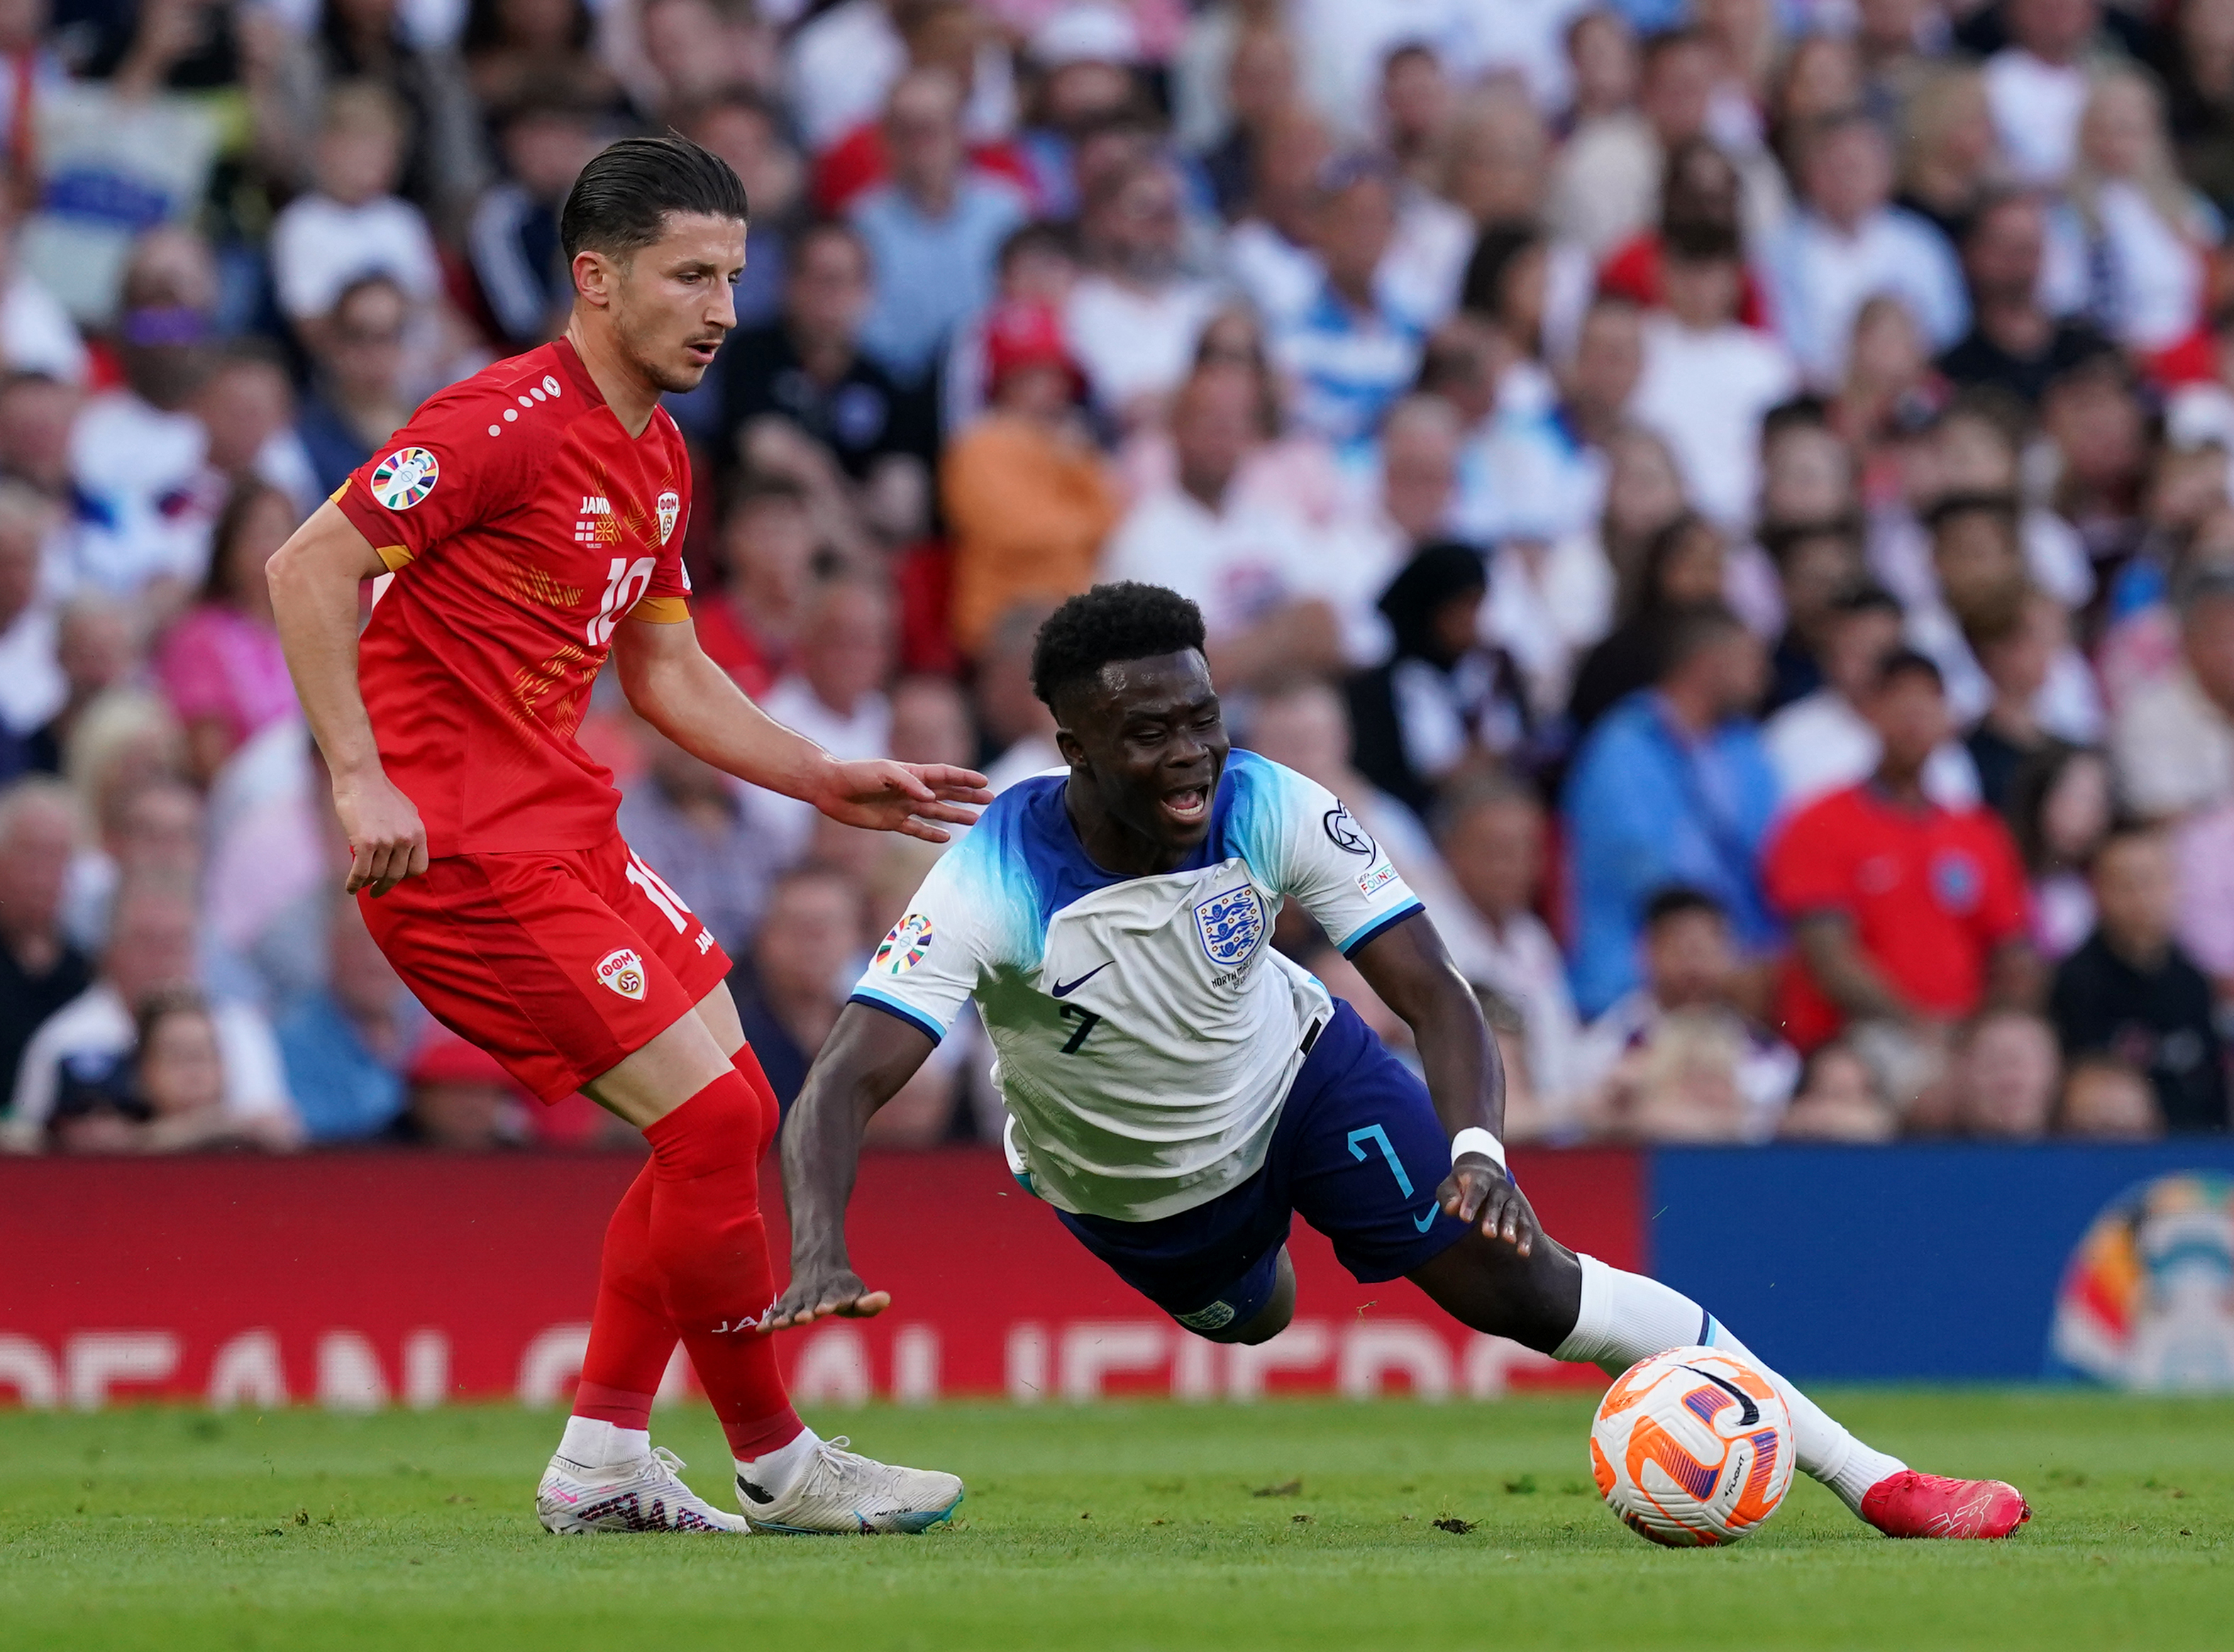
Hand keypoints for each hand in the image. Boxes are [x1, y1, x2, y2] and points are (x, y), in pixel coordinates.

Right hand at [331, 767, 428, 895]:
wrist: (360, 778)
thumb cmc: (380, 793)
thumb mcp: (408, 812)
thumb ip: (410, 832)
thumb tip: (407, 850)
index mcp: (418, 832)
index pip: (418, 867)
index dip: (405, 877)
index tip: (395, 879)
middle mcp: (406, 839)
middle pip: (397, 875)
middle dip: (385, 887)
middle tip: (377, 892)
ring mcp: (387, 842)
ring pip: (377, 874)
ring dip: (367, 884)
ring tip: (360, 886)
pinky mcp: (366, 843)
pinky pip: (361, 872)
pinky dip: (354, 883)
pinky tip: (350, 887)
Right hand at [759, 1260, 890, 1331]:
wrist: (818, 1267)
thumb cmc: (844, 1289)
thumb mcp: (859, 1295)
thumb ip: (871, 1303)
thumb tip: (886, 1299)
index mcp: (835, 1293)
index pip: (833, 1298)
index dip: (830, 1302)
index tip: (827, 1308)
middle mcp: (815, 1296)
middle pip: (810, 1304)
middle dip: (807, 1311)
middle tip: (805, 1318)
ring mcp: (799, 1300)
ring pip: (792, 1308)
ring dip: (787, 1316)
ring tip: (780, 1325)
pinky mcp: (786, 1305)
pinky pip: (777, 1312)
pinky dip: (770, 1319)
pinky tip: (761, 1329)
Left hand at [811, 759, 991, 843]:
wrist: (830, 788)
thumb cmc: (855, 774)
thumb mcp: (883, 772)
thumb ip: (908, 783)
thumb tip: (931, 798)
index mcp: (912, 773)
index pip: (945, 775)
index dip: (965, 778)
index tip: (984, 782)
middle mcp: (911, 790)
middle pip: (947, 793)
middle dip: (968, 796)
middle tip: (991, 800)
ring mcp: (903, 806)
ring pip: (937, 812)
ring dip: (956, 815)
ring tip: (976, 820)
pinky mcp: (892, 822)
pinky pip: (917, 829)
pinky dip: (931, 834)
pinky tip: (946, 838)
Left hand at [1436, 1156, 1537, 1255]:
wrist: (1483, 1174)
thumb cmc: (1461, 1185)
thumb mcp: (1450, 1186)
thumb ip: (1449, 1196)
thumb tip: (1452, 1208)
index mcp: (1481, 1178)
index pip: (1477, 1189)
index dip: (1471, 1203)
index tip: (1464, 1218)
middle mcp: (1499, 1187)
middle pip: (1496, 1202)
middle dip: (1492, 1217)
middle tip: (1488, 1234)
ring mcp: (1511, 1199)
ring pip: (1513, 1212)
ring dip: (1511, 1226)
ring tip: (1509, 1240)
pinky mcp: (1520, 1211)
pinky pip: (1525, 1224)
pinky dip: (1526, 1238)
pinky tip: (1523, 1252)